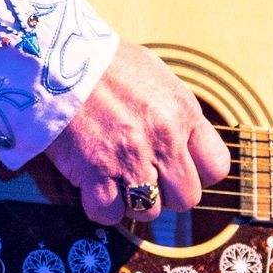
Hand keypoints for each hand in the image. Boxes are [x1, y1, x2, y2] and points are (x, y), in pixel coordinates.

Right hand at [42, 38, 231, 227]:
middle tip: (146, 175)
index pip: (216, 167)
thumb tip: (187, 146)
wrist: (55, 58)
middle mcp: (162, 138)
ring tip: (117, 177)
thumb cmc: (104, 65)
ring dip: (133, 201)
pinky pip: (108, 213)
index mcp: (182, 111)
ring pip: (148, 211)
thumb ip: (177, 115)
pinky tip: (94, 184)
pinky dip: (101, 206)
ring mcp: (129, 157)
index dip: (198, 173)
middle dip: (167, 193)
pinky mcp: (94, 172)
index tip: (179, 167)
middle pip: (186, 198)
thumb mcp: (157, 78)